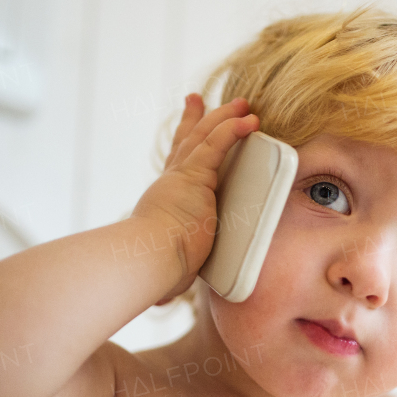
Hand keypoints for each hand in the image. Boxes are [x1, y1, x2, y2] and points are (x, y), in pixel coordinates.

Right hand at [131, 93, 258, 303]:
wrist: (148, 260)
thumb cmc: (153, 270)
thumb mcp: (166, 267)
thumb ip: (169, 272)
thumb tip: (161, 297)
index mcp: (165, 201)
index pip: (174, 168)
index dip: (180, 148)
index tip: (183, 133)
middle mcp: (170, 183)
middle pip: (186, 142)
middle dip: (198, 119)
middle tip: (202, 99)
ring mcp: (182, 177)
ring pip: (204, 137)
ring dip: (224, 117)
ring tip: (244, 105)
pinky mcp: (194, 177)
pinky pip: (216, 144)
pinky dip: (232, 129)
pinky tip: (249, 120)